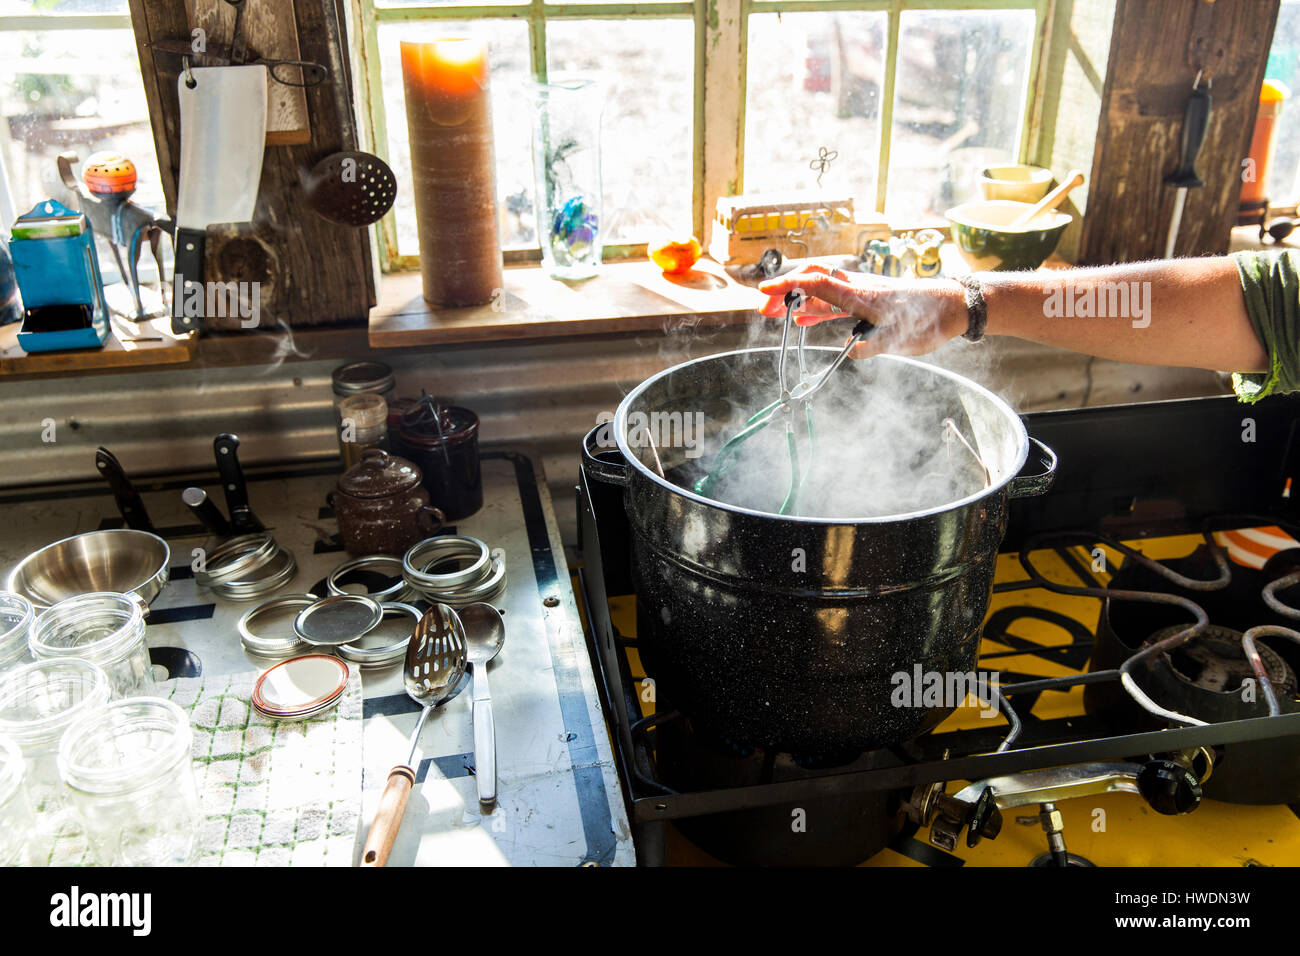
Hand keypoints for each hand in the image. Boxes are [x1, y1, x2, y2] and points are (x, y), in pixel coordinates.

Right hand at [758, 265, 968, 358]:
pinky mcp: (867, 301)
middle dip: (785, 292)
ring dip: (797, 302)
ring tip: (776, 315)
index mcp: (859, 295)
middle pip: (812, 282)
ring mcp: (861, 293)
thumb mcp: (900, 339)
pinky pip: (833, 302)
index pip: (815, 283)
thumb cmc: (928, 319)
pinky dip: (814, 309)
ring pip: (820, 292)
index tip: (765, 293)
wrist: (953, 305)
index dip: (788, 286)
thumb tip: (850, 352)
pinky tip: (804, 322)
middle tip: (764, 310)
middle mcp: (856, 288)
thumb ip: (873, 346)